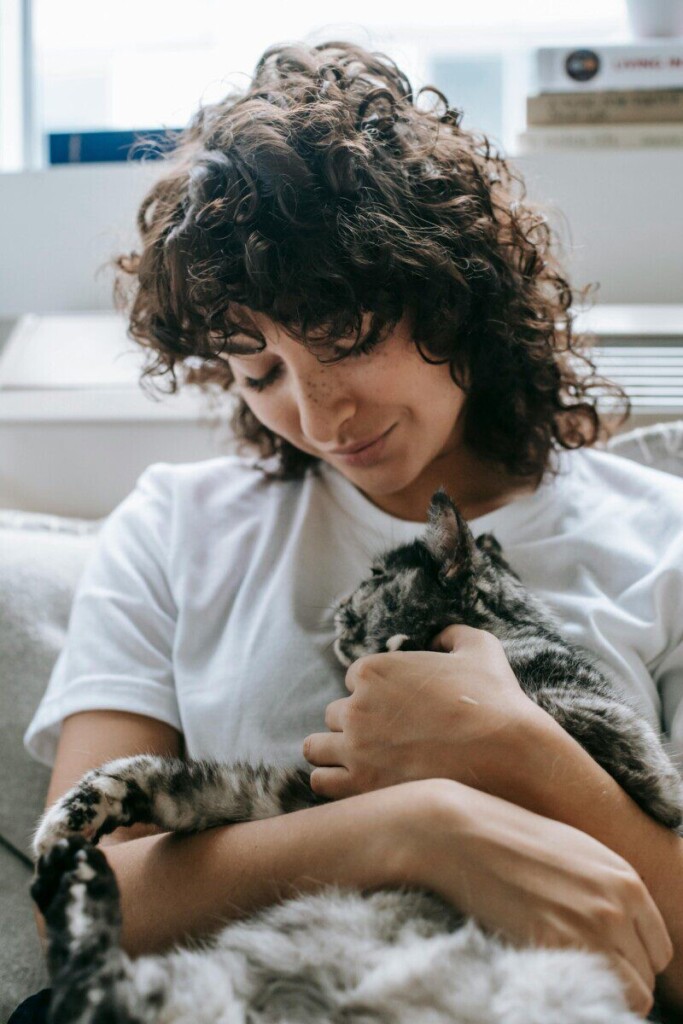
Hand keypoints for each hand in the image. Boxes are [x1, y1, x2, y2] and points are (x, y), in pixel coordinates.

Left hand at [303, 625, 539, 800]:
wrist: (509, 756)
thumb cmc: (494, 700)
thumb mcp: (479, 648)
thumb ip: (452, 634)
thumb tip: (439, 638)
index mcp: (374, 671)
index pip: (354, 679)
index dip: (376, 693)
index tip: (397, 708)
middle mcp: (356, 708)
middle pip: (335, 713)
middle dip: (356, 723)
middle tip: (386, 738)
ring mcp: (354, 749)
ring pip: (316, 747)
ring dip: (334, 750)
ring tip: (362, 761)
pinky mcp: (359, 786)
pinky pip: (321, 781)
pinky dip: (333, 780)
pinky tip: (358, 783)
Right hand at [409, 780, 672, 1018]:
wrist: (464, 834)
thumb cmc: (515, 838)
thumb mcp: (578, 851)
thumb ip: (610, 888)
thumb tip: (626, 927)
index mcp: (626, 880)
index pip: (657, 950)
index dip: (634, 960)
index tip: (609, 960)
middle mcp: (616, 907)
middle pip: (645, 978)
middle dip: (621, 979)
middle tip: (583, 968)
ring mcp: (589, 929)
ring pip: (630, 996)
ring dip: (606, 993)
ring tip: (571, 975)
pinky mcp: (555, 947)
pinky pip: (593, 995)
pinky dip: (582, 994)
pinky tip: (555, 973)